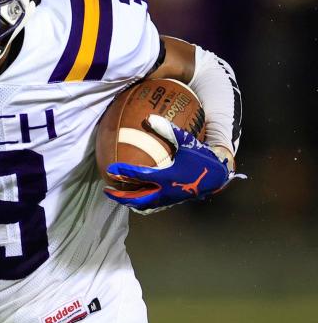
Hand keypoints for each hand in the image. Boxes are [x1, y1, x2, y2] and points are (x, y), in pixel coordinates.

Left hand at [104, 115, 244, 213]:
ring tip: (116, 196)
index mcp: (167, 176)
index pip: (140, 175)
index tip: (110, 169)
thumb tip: (150, 117)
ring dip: (128, 201)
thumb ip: (168, 130)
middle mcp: (166, 191)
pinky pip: (152, 205)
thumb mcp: (186, 142)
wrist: (217, 176)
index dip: (124, 172)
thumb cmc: (201, 157)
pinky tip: (133, 198)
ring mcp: (168, 199)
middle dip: (120, 195)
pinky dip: (140, 203)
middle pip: (137, 197)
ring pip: (143, 204)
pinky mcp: (171, 202)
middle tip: (106, 189)